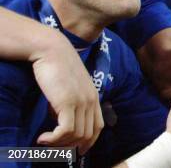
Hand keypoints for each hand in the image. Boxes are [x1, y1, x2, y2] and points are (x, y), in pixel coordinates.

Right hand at [33, 34, 103, 154]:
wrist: (52, 49)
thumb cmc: (57, 66)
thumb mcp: (68, 87)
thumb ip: (69, 102)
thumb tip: (59, 120)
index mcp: (94, 96)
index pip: (98, 127)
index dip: (88, 142)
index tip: (75, 150)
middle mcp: (91, 100)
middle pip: (88, 135)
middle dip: (71, 147)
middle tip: (54, 148)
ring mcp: (81, 101)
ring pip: (77, 136)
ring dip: (59, 144)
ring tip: (45, 141)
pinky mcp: (68, 102)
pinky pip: (66, 131)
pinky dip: (54, 140)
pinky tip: (42, 138)